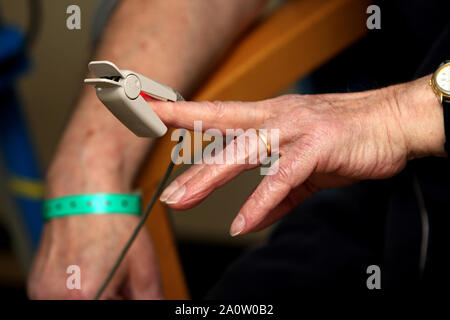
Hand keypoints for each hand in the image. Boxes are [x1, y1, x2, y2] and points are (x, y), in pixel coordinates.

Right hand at [28, 215, 161, 299]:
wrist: (86, 196)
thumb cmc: (113, 225)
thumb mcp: (144, 265)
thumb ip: (150, 298)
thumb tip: (156, 307)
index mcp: (86, 297)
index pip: (117, 312)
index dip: (126, 300)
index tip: (130, 291)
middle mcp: (57, 298)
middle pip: (94, 310)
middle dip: (113, 300)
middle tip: (121, 283)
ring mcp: (41, 293)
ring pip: (80, 306)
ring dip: (95, 298)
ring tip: (104, 275)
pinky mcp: (35, 286)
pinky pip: (60, 300)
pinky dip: (76, 294)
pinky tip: (87, 273)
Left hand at [152, 76, 444, 235]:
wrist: (394, 122)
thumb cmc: (347, 138)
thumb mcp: (306, 164)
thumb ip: (279, 192)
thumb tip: (256, 216)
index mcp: (271, 117)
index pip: (219, 114)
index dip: (185, 114)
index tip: (154, 115)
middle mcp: (277, 117)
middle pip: (221, 136)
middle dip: (188, 161)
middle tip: (161, 186)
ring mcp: (296, 128)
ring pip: (243, 152)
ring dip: (209, 179)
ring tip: (181, 202)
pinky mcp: (318, 146)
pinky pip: (282, 178)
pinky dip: (260, 202)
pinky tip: (242, 222)